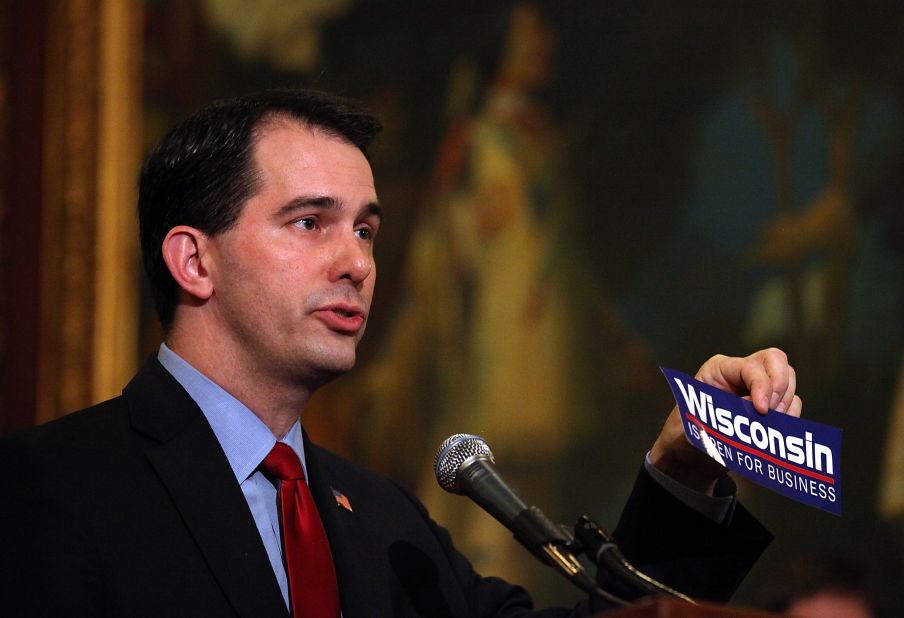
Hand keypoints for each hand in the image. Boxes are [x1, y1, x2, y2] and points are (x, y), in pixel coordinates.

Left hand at [649, 348, 802, 494]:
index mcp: (718, 370)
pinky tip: (777, 431)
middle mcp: (740, 374)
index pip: (750, 366)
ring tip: (770, 426)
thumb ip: (715, 419)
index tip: (762, 410)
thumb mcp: (690, 425)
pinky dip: (791, 416)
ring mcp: (757, 388)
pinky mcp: (769, 406)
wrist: (688, 458)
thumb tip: (742, 417)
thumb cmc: (684, 436)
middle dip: (779, 386)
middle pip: (776, 361)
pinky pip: (793, 403)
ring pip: (788, 381)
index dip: (761, 385)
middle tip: (771, 413)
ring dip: (785, 404)